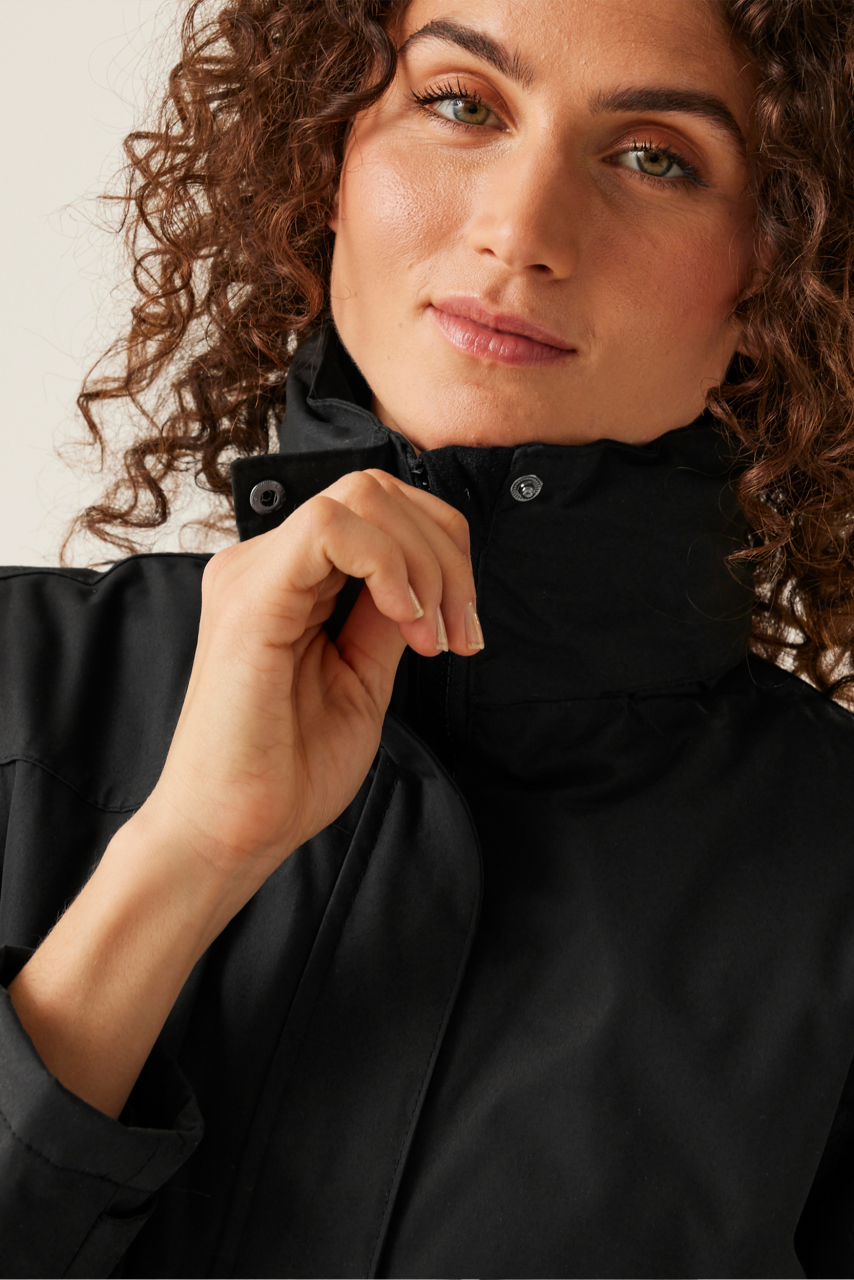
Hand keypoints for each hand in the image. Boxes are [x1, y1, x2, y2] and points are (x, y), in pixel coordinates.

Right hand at [133, 468, 481, 894]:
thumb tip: (430, 578)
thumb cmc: (288, 770)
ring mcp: (253, 572)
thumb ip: (386, 618)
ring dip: (426, 562)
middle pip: (378, 492)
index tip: (461, 631)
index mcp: (289, 580)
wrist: (232, 831)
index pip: (378, 511)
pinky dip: (389, 564)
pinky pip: (330, 527)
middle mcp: (265, 563)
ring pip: (363, 497)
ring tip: (431, 636)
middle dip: (446, 554)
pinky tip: (403, 619)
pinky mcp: (251, 596)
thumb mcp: (364, 677)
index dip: (442, 552)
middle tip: (458, 633)